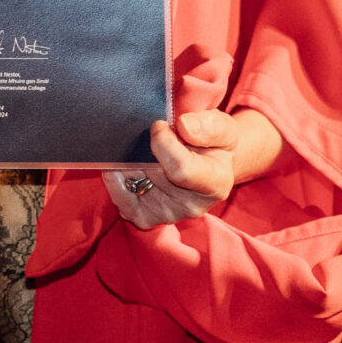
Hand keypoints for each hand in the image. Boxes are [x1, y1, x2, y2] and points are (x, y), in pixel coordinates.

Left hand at [105, 108, 282, 228]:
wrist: (207, 168)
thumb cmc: (215, 145)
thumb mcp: (224, 128)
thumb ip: (208, 125)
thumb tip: (183, 126)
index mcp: (214, 184)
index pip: (179, 168)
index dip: (162, 141)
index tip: (161, 125)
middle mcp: (190, 206)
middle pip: (150, 172)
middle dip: (143, 146)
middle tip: (153, 136)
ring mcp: (166, 215)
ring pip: (130, 180)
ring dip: (127, 160)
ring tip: (144, 150)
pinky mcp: (144, 218)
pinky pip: (119, 193)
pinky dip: (118, 175)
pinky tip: (131, 164)